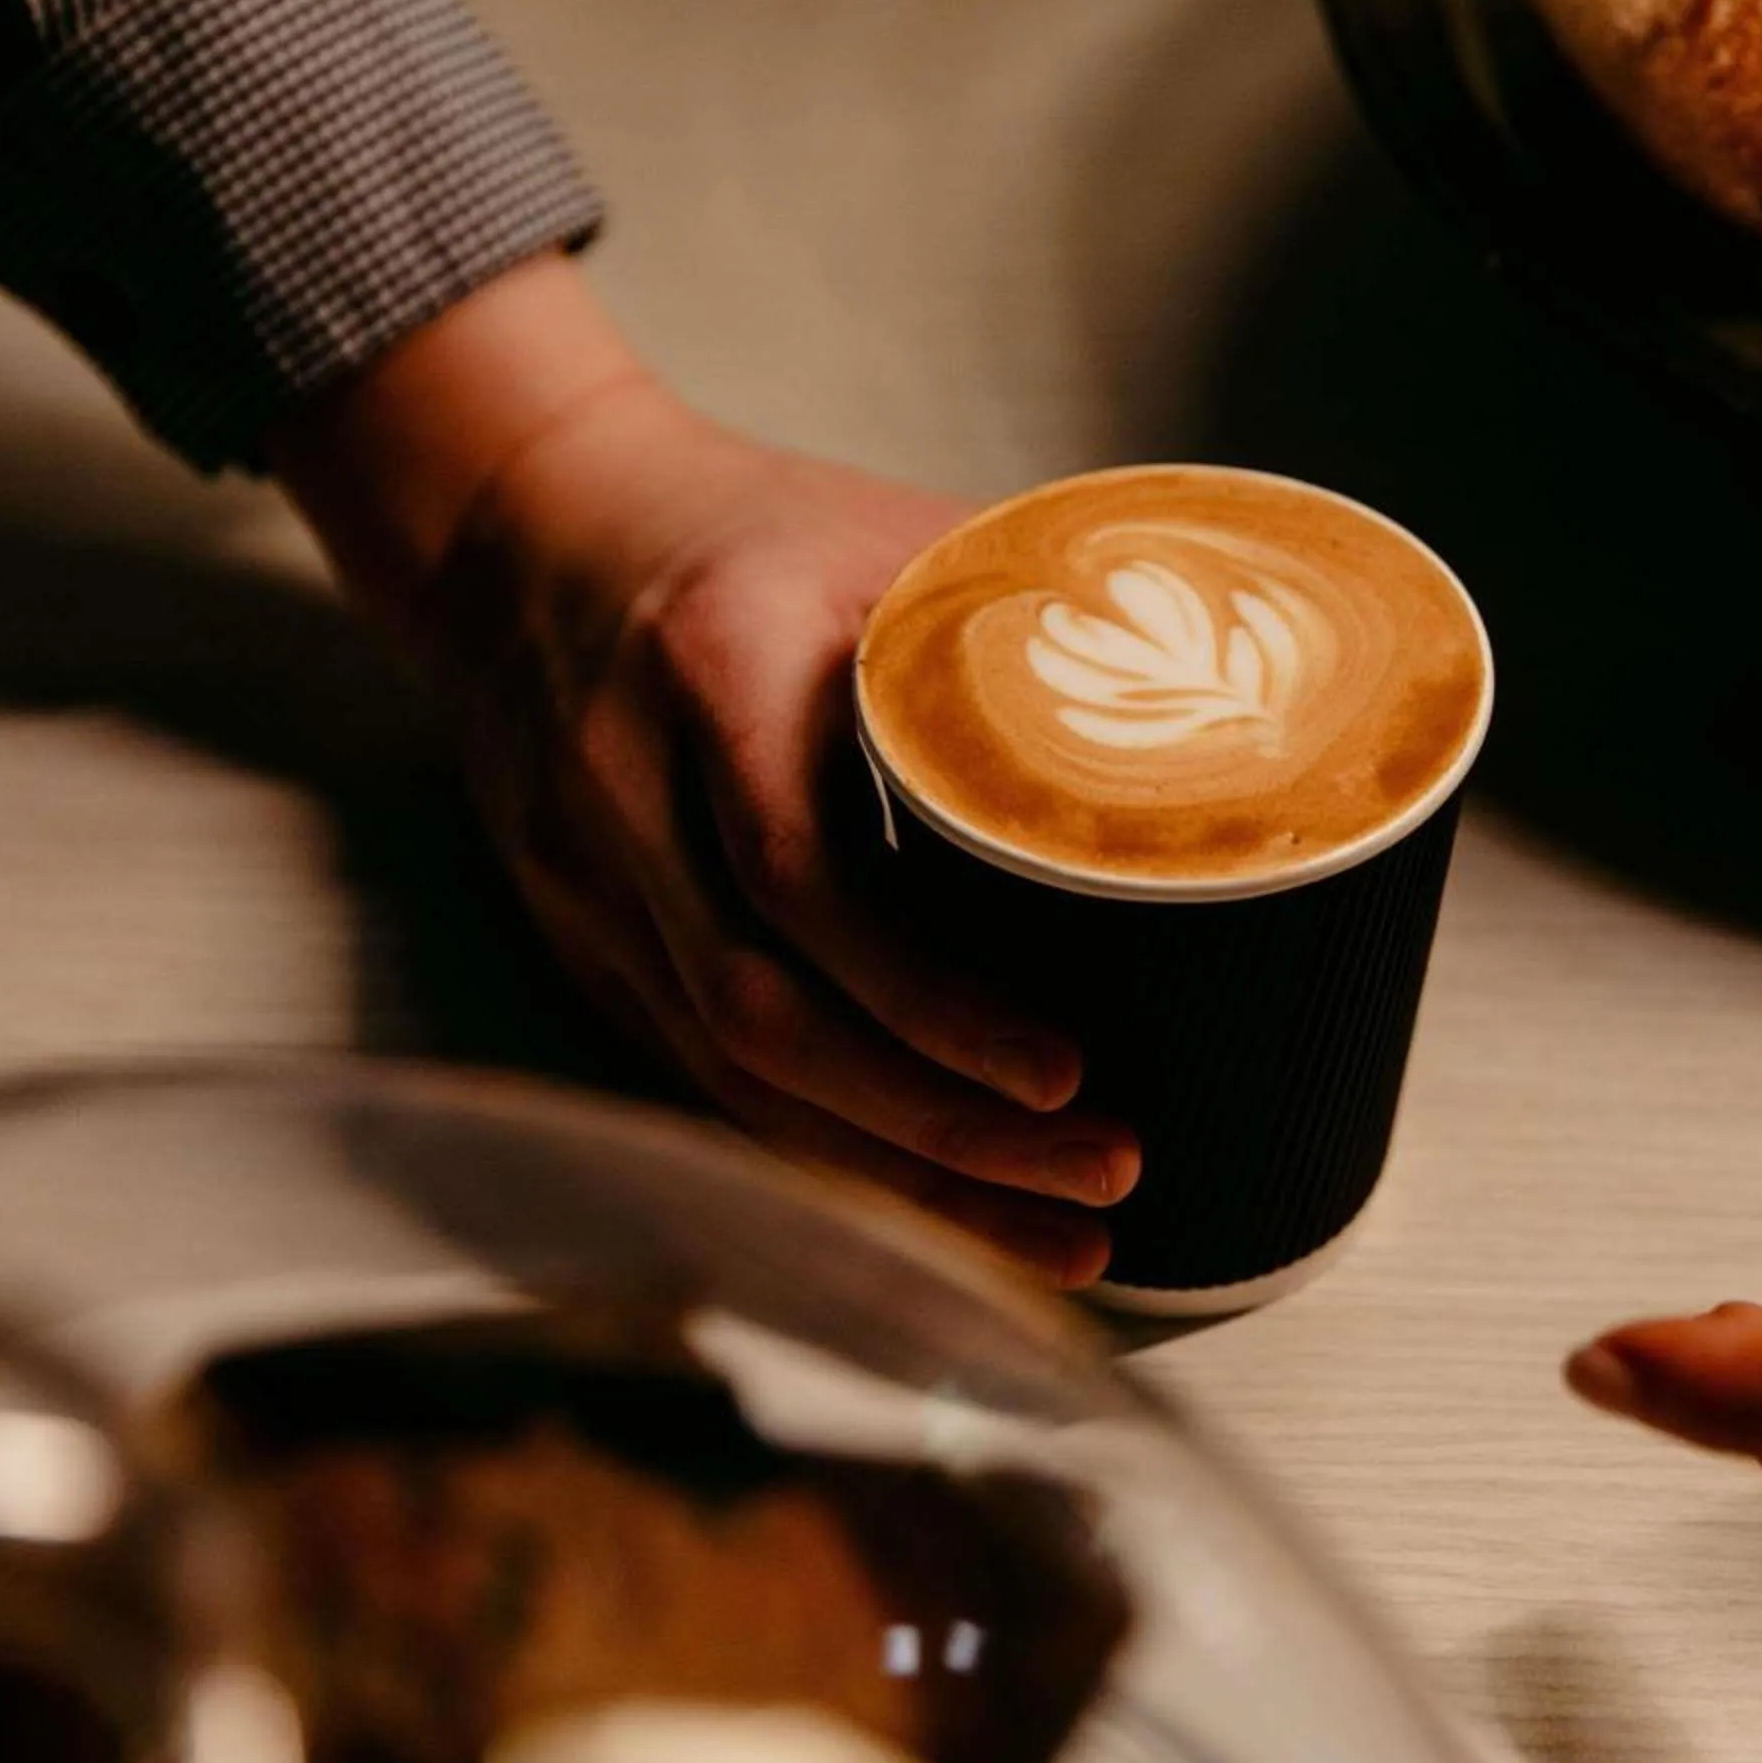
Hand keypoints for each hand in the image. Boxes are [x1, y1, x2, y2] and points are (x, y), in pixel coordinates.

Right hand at [273, 258, 1133, 1285]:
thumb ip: (1038, 617)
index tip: (1068, 1073)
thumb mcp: (890, 536)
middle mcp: (626, 794)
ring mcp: (587, 887)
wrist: (521, 523)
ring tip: (1055, 1239)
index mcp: (713, 668)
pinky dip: (825, 1156)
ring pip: (730, 1078)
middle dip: (941, 1131)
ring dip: (896, 1181)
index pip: (804, 879)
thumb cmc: (748, 529)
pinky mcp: (588, 947)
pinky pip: (703, 1079)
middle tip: (1105, 1179)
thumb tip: (1240, 709)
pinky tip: (935, 1214)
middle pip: (765, 1017)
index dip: (932, 1002)